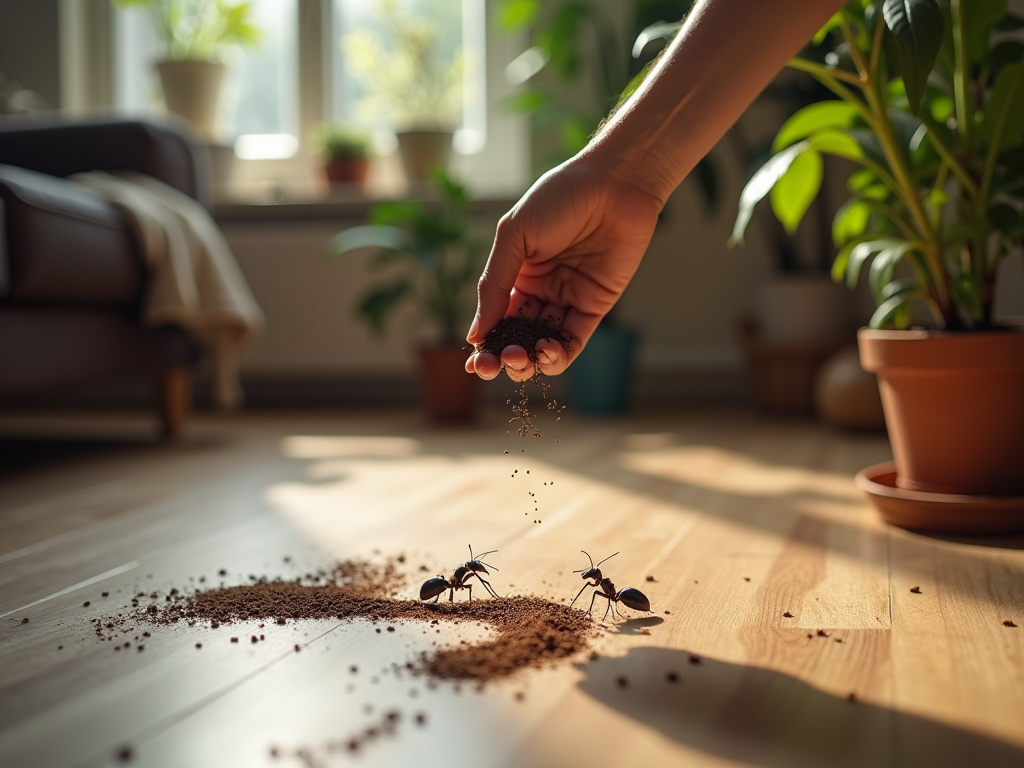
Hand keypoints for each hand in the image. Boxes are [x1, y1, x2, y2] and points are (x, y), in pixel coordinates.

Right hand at [464, 155, 661, 380]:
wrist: (613, 184)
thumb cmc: (559, 198)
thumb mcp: (514, 237)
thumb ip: (494, 286)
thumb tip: (475, 334)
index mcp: (516, 273)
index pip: (495, 318)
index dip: (484, 345)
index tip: (474, 364)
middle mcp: (541, 290)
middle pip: (517, 336)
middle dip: (504, 357)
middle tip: (495, 364)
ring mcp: (567, 299)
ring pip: (543, 344)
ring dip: (528, 359)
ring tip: (520, 357)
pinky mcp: (595, 306)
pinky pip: (574, 340)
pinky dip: (559, 354)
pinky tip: (546, 351)